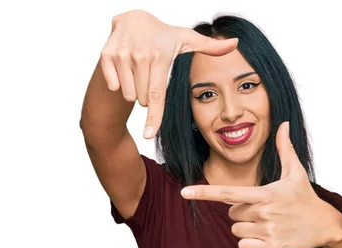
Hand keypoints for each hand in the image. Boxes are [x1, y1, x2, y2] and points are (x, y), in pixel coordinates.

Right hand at [100, 10, 237, 138]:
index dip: (154, 117)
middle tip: (152, 75)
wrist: (132, 19)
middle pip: (144, 99)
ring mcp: (122, 55)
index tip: (150, 135)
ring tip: (140, 70)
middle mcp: (140, 55)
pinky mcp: (107, 55)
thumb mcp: (187, 39)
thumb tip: (235, 44)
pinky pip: (115, 86)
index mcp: (161, 56)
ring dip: (136, 91)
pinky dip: (120, 84)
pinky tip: (126, 69)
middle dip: (149, 96)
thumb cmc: (163, 35)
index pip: (158, 95)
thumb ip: (211, 47)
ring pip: (130, 95)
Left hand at [180, 122, 341, 247]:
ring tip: (269, 223)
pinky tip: (268, 237)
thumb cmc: (305, 197)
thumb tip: (284, 124)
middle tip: (266, 210)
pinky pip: (244, 246)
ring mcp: (268, 231)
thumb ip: (285, 148)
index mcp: (265, 193)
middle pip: (232, 214)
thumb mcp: (296, 172)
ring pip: (237, 230)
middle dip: (243, 212)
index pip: (229, 193)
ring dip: (248, 228)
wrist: (325, 225)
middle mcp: (264, 212)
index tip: (184, 192)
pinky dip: (251, 243)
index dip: (205, 192)